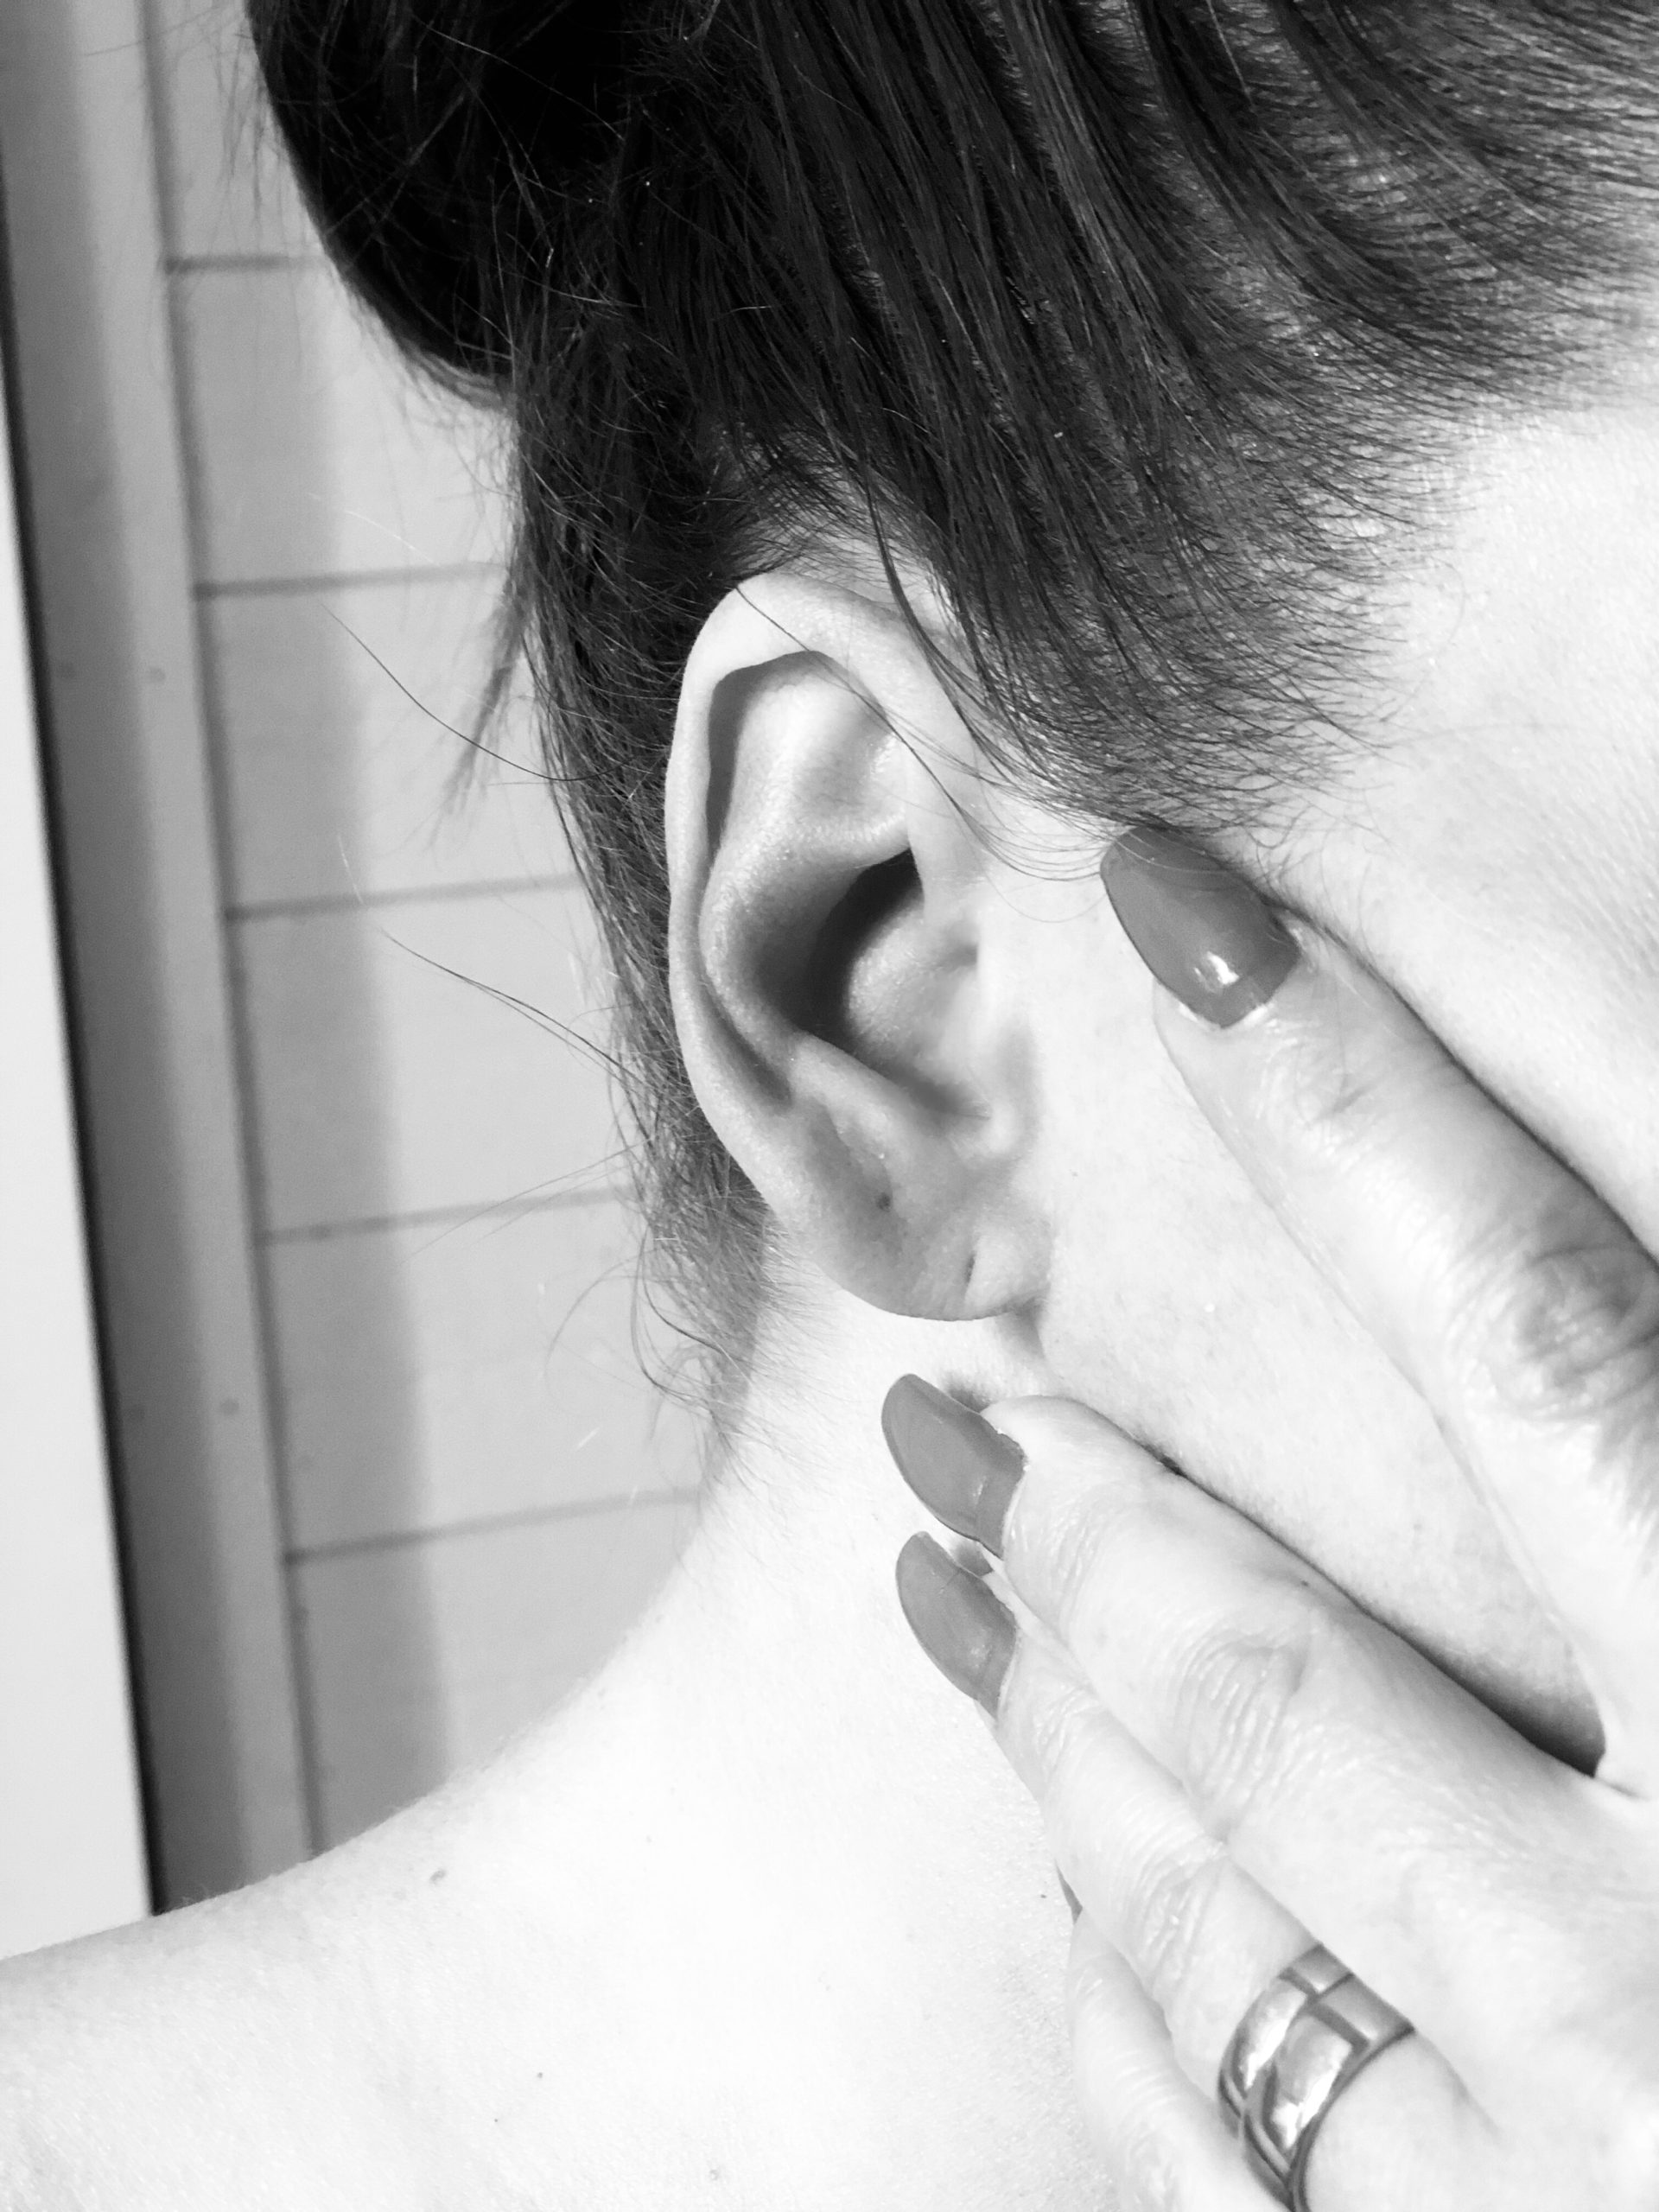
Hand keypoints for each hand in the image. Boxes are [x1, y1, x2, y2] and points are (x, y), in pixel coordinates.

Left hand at [882, 830, 1658, 2209]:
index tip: (1174, 914)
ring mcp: (1546, 2205)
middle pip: (1282, 1673)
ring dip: (1058, 1732)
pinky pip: (1216, 2170)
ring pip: (1204, 1920)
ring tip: (953, 1572)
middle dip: (1092, 1508)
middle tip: (950, 1393)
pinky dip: (1131, 2012)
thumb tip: (1593, 1342)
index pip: (1556, 1335)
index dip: (1352, 1099)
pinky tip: (1079, 1902)